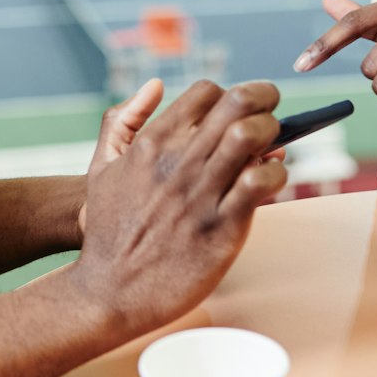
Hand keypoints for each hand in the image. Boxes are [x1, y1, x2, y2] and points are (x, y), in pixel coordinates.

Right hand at [71, 80, 286, 334]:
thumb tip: (154, 85)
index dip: (229, 96)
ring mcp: (201, 194)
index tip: (237, 114)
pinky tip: (269, 184)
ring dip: (272, 134)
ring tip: (270, 151)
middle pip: (238, 102)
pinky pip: (261, 183)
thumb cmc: (107, 230)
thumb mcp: (100, 167)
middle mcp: (178, 162)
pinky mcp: (222, 228)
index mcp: (152, 143)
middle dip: (264, 100)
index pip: (208, 92)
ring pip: (253, 135)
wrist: (109, 292)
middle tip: (270, 116)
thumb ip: (121, 121)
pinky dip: (276, 174)